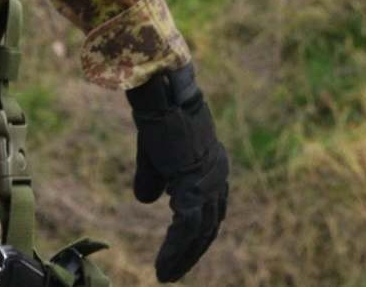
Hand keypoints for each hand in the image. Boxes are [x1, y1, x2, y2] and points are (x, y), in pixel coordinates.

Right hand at [126, 64, 229, 281]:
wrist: (160, 95)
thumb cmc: (159, 120)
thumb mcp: (156, 155)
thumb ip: (155, 179)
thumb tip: (147, 200)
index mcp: (214, 169)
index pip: (211, 211)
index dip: (197, 236)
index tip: (181, 255)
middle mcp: (218, 176)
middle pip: (210, 226)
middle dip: (191, 253)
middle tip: (171, 274)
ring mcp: (208, 180)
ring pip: (200, 231)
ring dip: (182, 256)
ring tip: (165, 274)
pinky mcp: (193, 183)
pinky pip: (187, 226)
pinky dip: (175, 248)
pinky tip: (163, 263)